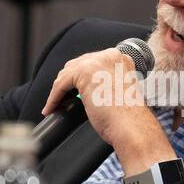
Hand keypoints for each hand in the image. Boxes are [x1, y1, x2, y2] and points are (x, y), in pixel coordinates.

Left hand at [42, 48, 173, 176]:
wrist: (132, 126)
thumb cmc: (128, 118)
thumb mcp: (119, 92)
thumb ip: (105, 83)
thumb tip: (86, 88)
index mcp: (121, 59)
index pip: (92, 62)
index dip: (80, 77)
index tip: (74, 91)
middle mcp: (109, 56)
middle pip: (77, 64)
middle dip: (68, 82)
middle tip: (62, 98)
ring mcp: (97, 62)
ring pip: (67, 73)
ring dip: (59, 90)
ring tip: (56, 104)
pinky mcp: (84, 73)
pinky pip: (60, 84)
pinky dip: (53, 97)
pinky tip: (51, 108)